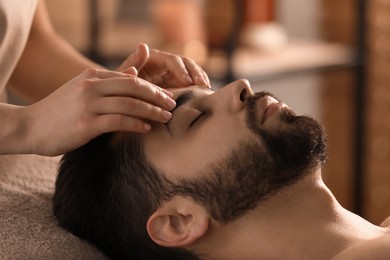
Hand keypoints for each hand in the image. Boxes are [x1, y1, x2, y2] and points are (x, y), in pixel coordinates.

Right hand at [22, 68, 175, 155]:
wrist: (29, 127)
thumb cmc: (60, 111)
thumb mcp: (83, 89)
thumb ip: (110, 81)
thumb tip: (135, 72)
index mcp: (92, 76)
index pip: (131, 78)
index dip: (152, 87)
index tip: (166, 96)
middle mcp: (91, 86)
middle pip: (133, 87)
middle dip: (157, 96)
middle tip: (172, 105)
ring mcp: (88, 104)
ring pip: (129, 103)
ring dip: (151, 111)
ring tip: (166, 118)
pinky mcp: (86, 124)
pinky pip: (119, 121)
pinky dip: (136, 124)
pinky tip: (147, 128)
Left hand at [117, 43, 209, 87]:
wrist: (122, 99)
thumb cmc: (120, 87)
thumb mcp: (122, 77)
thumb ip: (132, 63)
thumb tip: (143, 46)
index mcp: (153, 58)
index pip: (172, 60)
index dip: (181, 70)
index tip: (187, 82)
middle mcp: (165, 63)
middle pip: (186, 63)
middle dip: (196, 73)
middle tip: (202, 86)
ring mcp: (172, 73)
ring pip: (191, 71)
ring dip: (200, 78)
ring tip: (206, 90)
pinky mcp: (177, 84)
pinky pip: (191, 82)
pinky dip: (199, 86)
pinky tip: (204, 93)